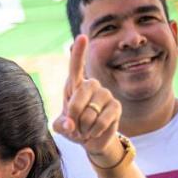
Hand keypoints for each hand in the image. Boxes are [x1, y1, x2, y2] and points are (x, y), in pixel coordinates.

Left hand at [52, 35, 123, 164]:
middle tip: (73, 126)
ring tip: (84, 130)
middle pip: (81, 93)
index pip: (76, 66)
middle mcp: (92, 85)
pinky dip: (95, 130)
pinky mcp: (116, 106)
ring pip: (91, 111)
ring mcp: (105, 94)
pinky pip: (102, 120)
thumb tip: (70, 125)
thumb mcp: (62, 127)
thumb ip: (61, 125)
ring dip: (84, 126)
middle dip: (74, 112)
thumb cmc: (74, 128)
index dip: (78, 52)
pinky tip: (94, 132)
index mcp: (75, 85)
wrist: (91, 140)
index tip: (82, 37)